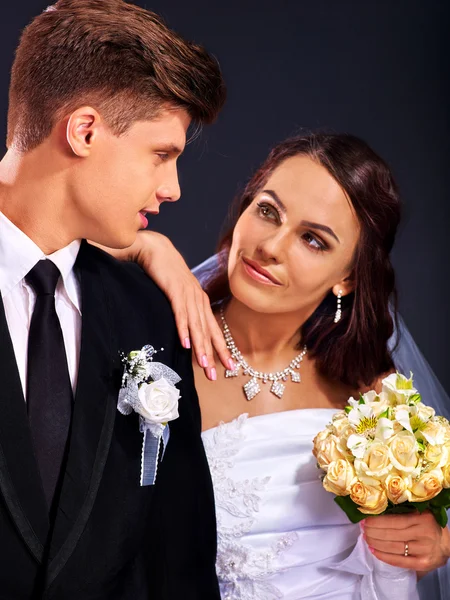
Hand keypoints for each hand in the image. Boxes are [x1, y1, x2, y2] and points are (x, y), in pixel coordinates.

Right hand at [90, 232, 233, 380]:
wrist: (157, 249)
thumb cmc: (167, 273)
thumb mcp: (180, 293)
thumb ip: (186, 310)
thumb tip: (188, 331)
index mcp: (201, 302)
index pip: (214, 330)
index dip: (221, 350)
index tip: (228, 368)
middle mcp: (198, 299)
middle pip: (208, 331)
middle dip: (214, 354)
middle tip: (216, 375)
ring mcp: (188, 295)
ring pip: (196, 326)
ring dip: (201, 347)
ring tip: (204, 365)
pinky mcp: (174, 290)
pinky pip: (180, 313)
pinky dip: (184, 329)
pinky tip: (186, 344)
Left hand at [362, 511, 449, 573]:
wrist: (446, 544)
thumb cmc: (428, 525)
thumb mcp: (419, 513)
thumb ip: (402, 512)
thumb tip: (378, 510)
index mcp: (421, 518)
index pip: (394, 521)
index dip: (377, 522)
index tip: (365, 520)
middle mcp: (423, 534)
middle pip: (391, 534)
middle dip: (373, 532)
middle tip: (363, 530)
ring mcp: (423, 550)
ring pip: (393, 547)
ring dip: (376, 543)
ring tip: (366, 539)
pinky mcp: (422, 563)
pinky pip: (399, 561)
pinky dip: (384, 556)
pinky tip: (374, 551)